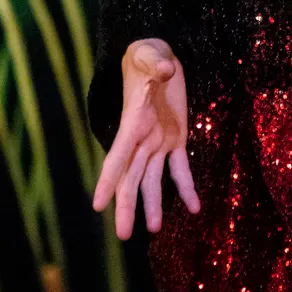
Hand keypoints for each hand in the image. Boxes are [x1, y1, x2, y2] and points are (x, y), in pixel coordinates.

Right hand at [91, 38, 199, 238]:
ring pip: (153, 180)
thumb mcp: (150, 55)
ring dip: (153, 204)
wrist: (156, 56)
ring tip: (153, 230)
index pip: (116, 157)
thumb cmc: (148, 55)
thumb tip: (166, 70)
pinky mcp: (176, 139)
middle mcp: (141, 139)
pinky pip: (180, 168)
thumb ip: (155, 63)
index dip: (107, 180)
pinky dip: (187, 188)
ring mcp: (157, 141)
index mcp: (132, 124)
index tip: (97, 205)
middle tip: (123, 236)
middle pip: (131, 178)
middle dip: (126, 206)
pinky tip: (194, 208)